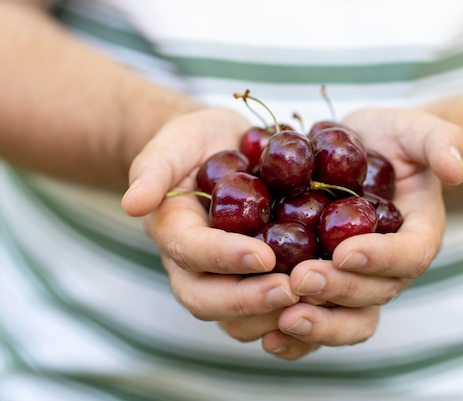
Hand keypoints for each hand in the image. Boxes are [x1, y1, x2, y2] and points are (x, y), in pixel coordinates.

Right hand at [121, 108, 298, 321]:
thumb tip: (132, 204)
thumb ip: (153, 168)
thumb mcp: (174, 142)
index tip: (262, 255)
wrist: (222, 151)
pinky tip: (330, 307)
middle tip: (293, 290)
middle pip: (209, 301)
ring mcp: (226, 279)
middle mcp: (196, 267)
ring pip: (238, 320)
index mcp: (174, 233)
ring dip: (274, 317)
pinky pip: (269, 314)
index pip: (190, 254)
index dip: (222, 258)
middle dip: (248, 300)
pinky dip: (295, 320)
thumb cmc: (196, 143)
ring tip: (315, 302)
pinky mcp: (257, 282)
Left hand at [220, 108, 462, 359]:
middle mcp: (390, 268)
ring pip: (347, 318)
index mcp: (418, 234)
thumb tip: (455, 168)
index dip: (382, 258)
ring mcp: (358, 281)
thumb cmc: (394, 141)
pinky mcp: (329, 284)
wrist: (362, 154)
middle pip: (373, 293)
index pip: (410, 254)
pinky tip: (267, 335)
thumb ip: (441, 141)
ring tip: (281, 319)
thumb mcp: (418, 130)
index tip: (347, 251)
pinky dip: (295, 335)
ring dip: (317, 323)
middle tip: (301, 280)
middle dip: (338, 291)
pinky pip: (317, 317)